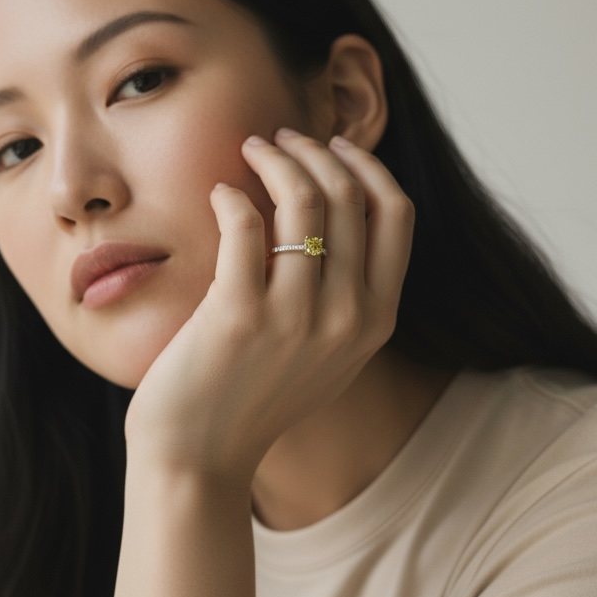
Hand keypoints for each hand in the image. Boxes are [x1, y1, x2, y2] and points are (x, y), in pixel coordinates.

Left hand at [123, 129, 414, 487]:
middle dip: (313, 151)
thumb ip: (343, 293)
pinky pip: (245, 224)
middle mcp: (346, 318)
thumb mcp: (323, 352)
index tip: (334, 146)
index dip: (366, 167)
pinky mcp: (239, 315)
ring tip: (249, 150)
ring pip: (302, 201)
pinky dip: (232, 195)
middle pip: (348, 196)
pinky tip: (219, 193)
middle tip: (279, 139)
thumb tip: (332, 204)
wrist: (199, 456)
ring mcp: (295, 318)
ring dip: (273, 160)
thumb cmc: (252, 395)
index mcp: (376, 321)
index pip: (396, 215)